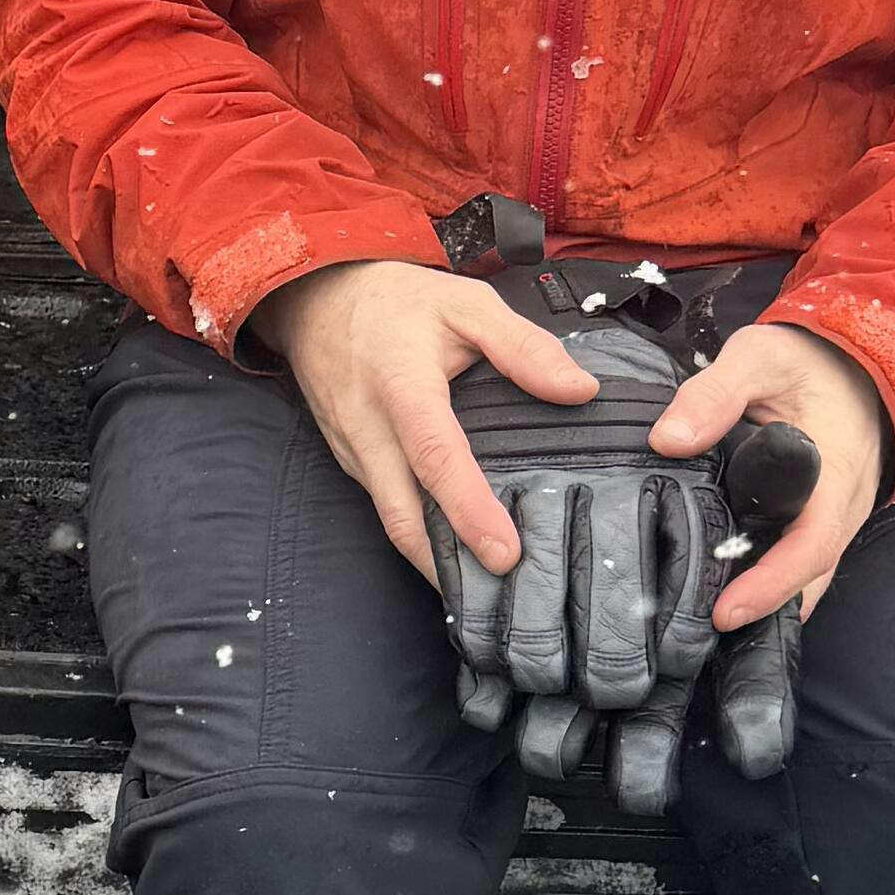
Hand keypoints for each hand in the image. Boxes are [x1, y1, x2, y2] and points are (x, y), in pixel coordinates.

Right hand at [256, 254, 601, 578]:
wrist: (315, 298)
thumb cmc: (396, 301)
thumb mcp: (466, 303)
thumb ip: (522, 346)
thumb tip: (579, 390)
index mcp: (402, 386)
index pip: (435, 456)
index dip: (469, 508)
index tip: (505, 552)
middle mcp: (369, 429)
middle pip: (402, 515)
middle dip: (446, 564)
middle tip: (498, 596)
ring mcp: (354, 451)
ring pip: (391, 520)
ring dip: (432, 558)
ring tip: (484, 589)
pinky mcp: (350, 461)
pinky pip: (385, 507)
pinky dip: (419, 535)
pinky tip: (454, 550)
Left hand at [650, 318, 891, 631]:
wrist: (861, 361)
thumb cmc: (812, 361)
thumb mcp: (761, 358)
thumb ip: (715, 393)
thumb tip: (668, 441)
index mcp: (835, 475)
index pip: (810, 546)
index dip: (770, 585)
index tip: (726, 611)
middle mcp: (843, 508)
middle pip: (807, 577)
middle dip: (760, 609)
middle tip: (696, 632)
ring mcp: (836, 518)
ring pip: (805, 576)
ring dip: (764, 602)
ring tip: (701, 625)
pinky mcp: (821, 519)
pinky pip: (800, 560)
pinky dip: (769, 582)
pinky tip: (722, 591)